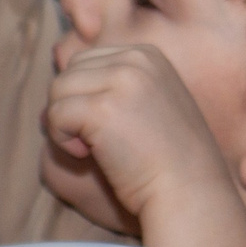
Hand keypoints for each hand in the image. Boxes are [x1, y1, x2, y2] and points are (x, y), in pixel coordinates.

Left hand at [42, 43, 244, 233]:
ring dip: (64, 124)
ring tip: (93, 148)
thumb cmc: (170, 159)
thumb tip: (59, 71)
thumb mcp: (154, 103)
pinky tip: (89, 156)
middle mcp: (137, 60)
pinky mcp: (103, 109)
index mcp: (149, 55)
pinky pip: (55, 114)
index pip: (87, 61)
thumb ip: (118, 84)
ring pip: (58, 90)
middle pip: (70, 72)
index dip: (86, 97)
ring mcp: (121, 82)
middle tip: (98, 141)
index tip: (111, 127)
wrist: (191, 191)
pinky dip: (62, 140)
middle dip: (72, 107)